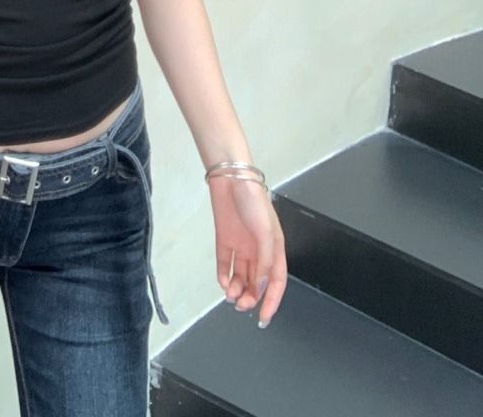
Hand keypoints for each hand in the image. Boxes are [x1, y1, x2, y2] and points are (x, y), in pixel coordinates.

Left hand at [207, 174, 286, 326]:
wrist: (230, 179)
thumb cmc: (254, 202)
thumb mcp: (266, 233)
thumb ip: (265, 262)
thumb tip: (260, 287)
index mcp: (275, 249)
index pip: (276, 282)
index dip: (272, 301)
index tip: (263, 318)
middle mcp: (258, 251)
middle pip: (256, 283)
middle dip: (250, 297)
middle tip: (241, 305)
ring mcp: (241, 246)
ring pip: (241, 276)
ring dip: (236, 289)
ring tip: (230, 295)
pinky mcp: (225, 240)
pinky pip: (225, 264)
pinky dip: (223, 275)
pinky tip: (222, 281)